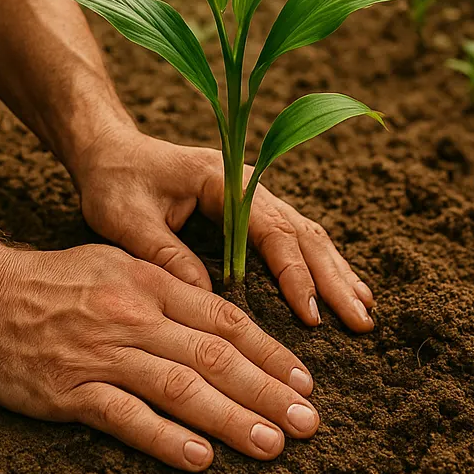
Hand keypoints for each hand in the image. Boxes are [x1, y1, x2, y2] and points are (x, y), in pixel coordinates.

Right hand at [0, 243, 319, 469]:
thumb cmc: (55, 282)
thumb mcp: (119, 265)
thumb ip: (169, 289)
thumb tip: (223, 321)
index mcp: (151, 284)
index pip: (225, 320)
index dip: (269, 352)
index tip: (304, 381)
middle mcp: (135, 316)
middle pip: (214, 356)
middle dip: (267, 392)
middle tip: (310, 423)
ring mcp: (103, 355)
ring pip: (180, 388)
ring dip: (231, 419)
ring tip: (272, 445)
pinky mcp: (70, 391)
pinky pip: (125, 417)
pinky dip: (165, 439)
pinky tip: (200, 460)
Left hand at [70, 126, 375, 331]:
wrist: (109, 152)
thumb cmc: (115, 182)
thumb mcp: (126, 218)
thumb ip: (165, 254)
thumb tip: (208, 298)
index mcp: (223, 180)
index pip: (271, 230)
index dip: (294, 274)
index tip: (312, 316)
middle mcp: (248, 185)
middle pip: (302, 232)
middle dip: (334, 278)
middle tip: (362, 322)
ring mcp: (253, 197)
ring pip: (306, 235)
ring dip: (336, 273)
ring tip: (364, 311)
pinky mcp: (249, 213)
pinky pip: (293, 240)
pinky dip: (320, 266)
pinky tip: (341, 291)